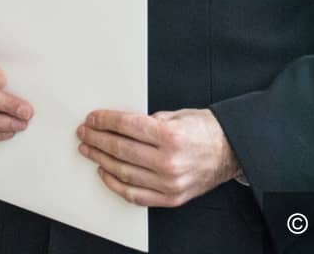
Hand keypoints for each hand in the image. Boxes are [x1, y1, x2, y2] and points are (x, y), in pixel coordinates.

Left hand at [77, 107, 241, 206]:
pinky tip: (105, 172)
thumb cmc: (205, 130)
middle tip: (85, 133)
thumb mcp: (177, 115)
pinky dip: (115, 184)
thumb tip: (120, 125)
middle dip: (98, 139)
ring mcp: (168, 183)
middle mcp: (168, 161)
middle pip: (121, 149)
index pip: (127, 126)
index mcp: (170, 136)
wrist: (229, 151)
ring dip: (101, 160)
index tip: (93, 118)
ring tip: (89, 150)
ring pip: (124, 172)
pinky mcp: (169, 198)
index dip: (105, 121)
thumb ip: (149, 122)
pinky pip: (134, 194)